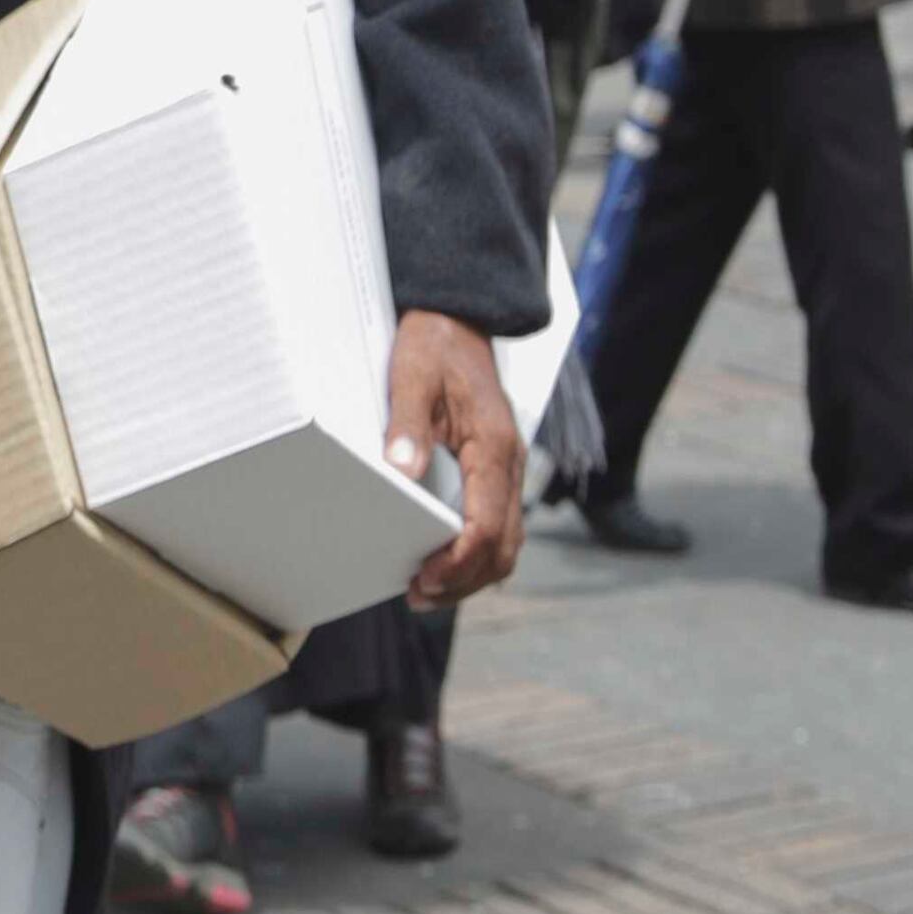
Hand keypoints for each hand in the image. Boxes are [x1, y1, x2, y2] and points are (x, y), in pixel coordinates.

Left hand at [384, 312, 525, 606]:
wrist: (458, 319)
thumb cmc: (434, 345)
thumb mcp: (412, 375)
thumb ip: (407, 424)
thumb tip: (402, 471)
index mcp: (493, 446)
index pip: (488, 525)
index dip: (459, 561)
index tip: (425, 578)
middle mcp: (510, 462)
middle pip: (504, 546)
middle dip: (464, 579)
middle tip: (418, 594)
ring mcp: (507, 468)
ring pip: (506, 542)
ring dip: (471, 573)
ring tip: (425, 588)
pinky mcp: (495, 469)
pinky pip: (498, 524)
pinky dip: (476, 552)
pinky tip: (442, 559)